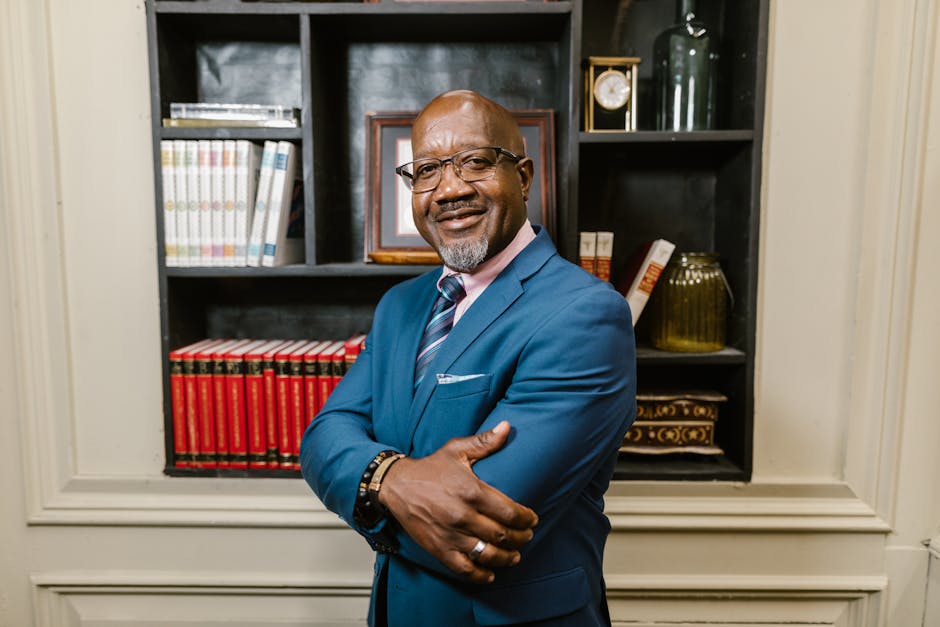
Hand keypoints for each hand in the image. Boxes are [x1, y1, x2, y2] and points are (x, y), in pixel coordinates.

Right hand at [378, 421, 538, 583]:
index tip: (532, 520)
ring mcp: (450, 535)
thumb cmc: (429, 468)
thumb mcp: (456, 450)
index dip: (526, 519)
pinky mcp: (439, 549)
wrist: (397, 485)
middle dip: (520, 538)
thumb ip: (484, 442)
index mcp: (471, 491)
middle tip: (526, 537)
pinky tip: (491, 572)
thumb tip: (507, 427)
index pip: (510, 512)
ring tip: (514, 555)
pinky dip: (481, 574)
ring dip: (506, 557)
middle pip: (502, 535)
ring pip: (487, 554)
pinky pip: (464, 569)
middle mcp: (462, 516)